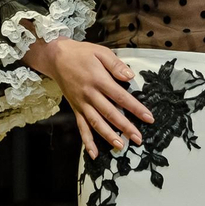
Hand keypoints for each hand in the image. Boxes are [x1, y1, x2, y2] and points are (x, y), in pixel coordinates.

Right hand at [22, 36, 152, 158]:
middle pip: (110, 114)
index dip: (135, 108)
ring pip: (96, 123)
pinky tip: (94, 153)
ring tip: (121, 146)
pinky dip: (87, 141)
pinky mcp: (76, 109)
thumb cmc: (81, 53)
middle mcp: (90, 95)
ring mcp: (82, 104)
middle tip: (138, 139)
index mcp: (99, 80)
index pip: (121, 97)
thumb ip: (115, 65)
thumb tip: (130, 76)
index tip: (148, 118)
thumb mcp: (100, 52)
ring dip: (109, 136)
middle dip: (126, 127)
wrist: (56, 57)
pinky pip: (81, 127)